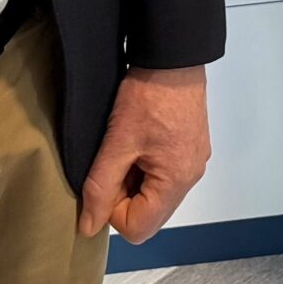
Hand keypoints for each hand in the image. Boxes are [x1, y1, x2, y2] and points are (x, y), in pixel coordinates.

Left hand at [80, 66, 209, 242]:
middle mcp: (191, 177)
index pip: (138, 228)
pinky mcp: (192, 146)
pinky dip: (147, 167)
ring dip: (134, 181)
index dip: (112, 211)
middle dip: (124, 197)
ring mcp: (194, 161)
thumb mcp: (117, 142)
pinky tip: (139, 140)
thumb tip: (88, 227)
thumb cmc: (147, 96)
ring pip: (156, 195)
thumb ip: (100, 188)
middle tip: (113, 161)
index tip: (104, 180)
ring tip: (126, 147)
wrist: (173, 55)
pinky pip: (165, 175)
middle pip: (150, 214)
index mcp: (176, 181)